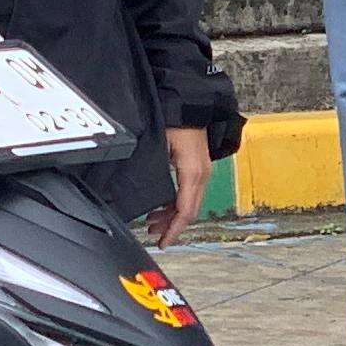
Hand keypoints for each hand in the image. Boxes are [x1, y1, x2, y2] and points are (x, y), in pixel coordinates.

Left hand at [152, 125, 213, 247]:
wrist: (190, 103)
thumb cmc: (175, 121)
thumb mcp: (160, 147)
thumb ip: (154, 173)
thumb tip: (143, 195)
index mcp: (192, 173)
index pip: (185, 211)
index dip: (174, 229)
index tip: (163, 242)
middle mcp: (201, 175)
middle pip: (188, 210)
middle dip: (170, 226)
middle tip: (152, 234)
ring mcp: (202, 171)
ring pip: (188, 202)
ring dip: (171, 215)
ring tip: (152, 223)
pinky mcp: (198, 167)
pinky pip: (188, 192)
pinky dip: (175, 203)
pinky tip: (161, 207)